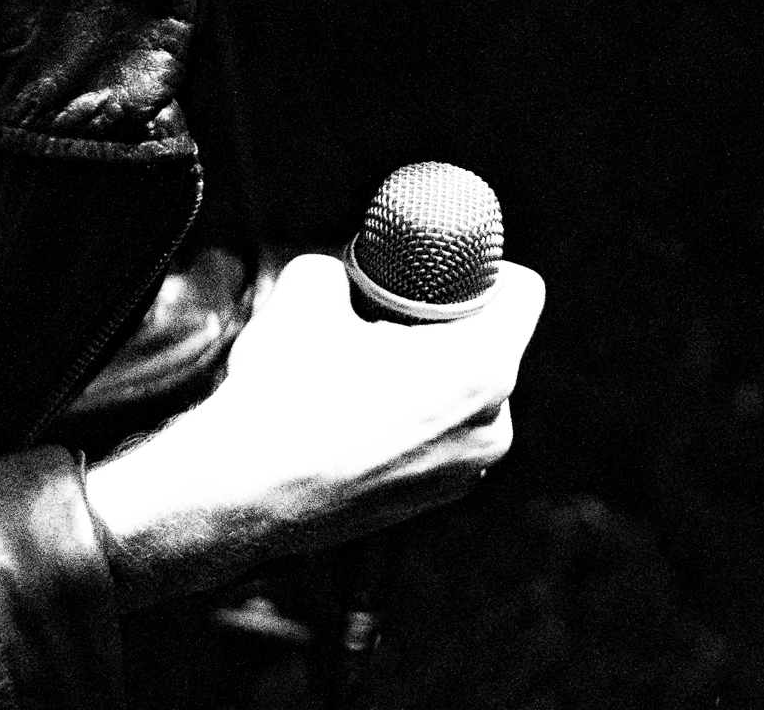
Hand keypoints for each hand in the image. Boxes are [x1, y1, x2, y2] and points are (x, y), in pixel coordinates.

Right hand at [85, 251, 544, 610]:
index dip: (485, 263)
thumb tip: (352, 268)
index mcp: (482, 369)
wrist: (239, 492)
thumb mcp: (312, 286)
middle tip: (396, 306)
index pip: (523, 291)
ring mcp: (465, 470)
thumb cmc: (282, 389)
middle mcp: (492, 426)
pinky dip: (416, 410)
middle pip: (495, 341)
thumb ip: (348, 263)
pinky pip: (443, 431)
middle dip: (454, 318)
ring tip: (370, 360)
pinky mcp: (435, 499)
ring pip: (468, 390)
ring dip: (433, 367)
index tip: (442, 263)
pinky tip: (362, 405)